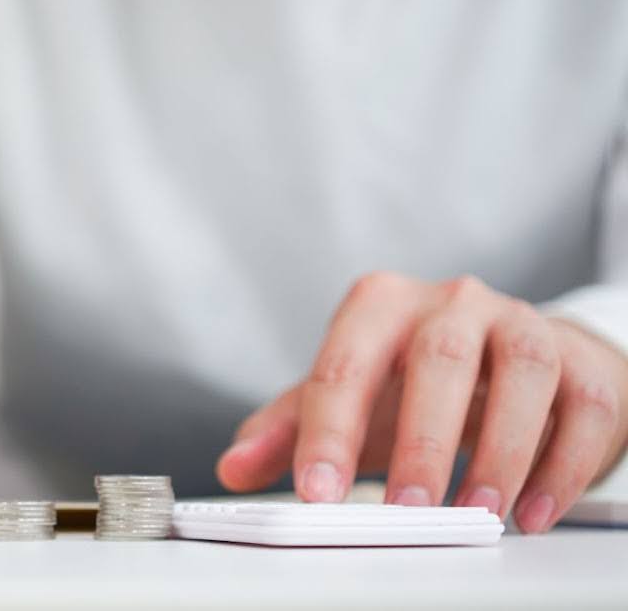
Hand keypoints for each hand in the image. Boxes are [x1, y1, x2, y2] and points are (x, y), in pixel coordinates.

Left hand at [217, 272, 627, 532]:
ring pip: (522, 373)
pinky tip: (532, 512)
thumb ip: (288, 431)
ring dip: (501, 451)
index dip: (329, 430)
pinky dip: (561, 465)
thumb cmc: (418, 382)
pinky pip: (582, 406)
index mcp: (381, 306)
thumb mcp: (351, 400)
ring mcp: (523, 324)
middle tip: (408, 507)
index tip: (318, 491)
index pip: (346, 363)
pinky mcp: (582, 361)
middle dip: (423, 439)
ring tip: (478, 514)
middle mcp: (454, 302)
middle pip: (438, 358)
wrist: (514, 362)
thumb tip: (234, 467)